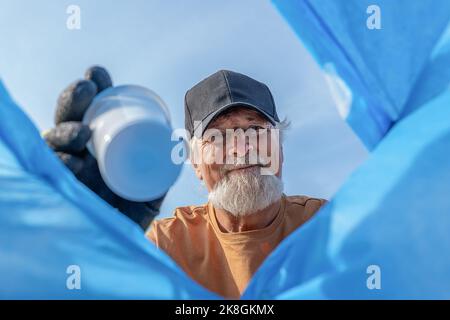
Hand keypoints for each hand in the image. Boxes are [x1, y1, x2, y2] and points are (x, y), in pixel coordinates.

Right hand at [44, 66, 164, 229]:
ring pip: (54, 141)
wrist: (115, 252)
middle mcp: (76, 155)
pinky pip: (48, 173)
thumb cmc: (128, 216)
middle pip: (68, 119)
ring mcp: (64, 171)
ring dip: (65, 129)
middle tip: (87, 87)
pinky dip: (59, 164)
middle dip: (74, 98)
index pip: (88, 113)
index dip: (91, 91)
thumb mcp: (147, 194)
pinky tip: (73, 163)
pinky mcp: (57, 192)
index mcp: (95, 149)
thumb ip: (161, 173)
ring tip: (82, 133)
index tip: (98, 73)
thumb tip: (178, 146)